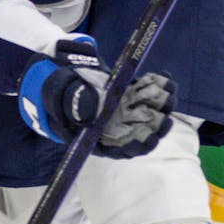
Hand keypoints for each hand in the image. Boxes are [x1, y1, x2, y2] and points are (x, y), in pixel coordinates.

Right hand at [18, 37, 176, 158]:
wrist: (62, 76)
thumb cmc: (57, 93)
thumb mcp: (59, 97)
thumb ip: (72, 103)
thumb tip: (91, 109)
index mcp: (101, 137)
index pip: (125, 148)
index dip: (141, 144)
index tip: (152, 137)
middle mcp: (118, 127)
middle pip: (145, 130)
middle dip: (157, 122)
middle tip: (165, 112)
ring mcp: (127, 110)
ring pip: (152, 110)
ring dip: (162, 102)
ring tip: (166, 88)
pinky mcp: (133, 93)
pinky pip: (150, 92)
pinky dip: (159, 85)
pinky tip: (164, 76)